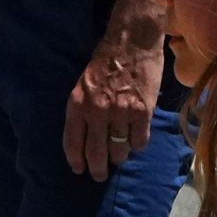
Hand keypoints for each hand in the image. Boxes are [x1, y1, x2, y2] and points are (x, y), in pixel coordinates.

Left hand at [62, 20, 161, 180]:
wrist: (131, 41)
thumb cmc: (105, 62)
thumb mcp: (83, 85)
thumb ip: (82, 111)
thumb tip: (85, 140)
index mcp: (77, 105)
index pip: (72, 143)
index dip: (76, 161)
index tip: (80, 170)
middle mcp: (97, 112)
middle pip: (96, 154)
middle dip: (98, 169)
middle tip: (100, 175)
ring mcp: (121, 113)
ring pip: (119, 151)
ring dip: (120, 156)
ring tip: (120, 155)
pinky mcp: (143, 112)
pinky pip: (139, 141)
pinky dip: (137, 144)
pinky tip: (136, 138)